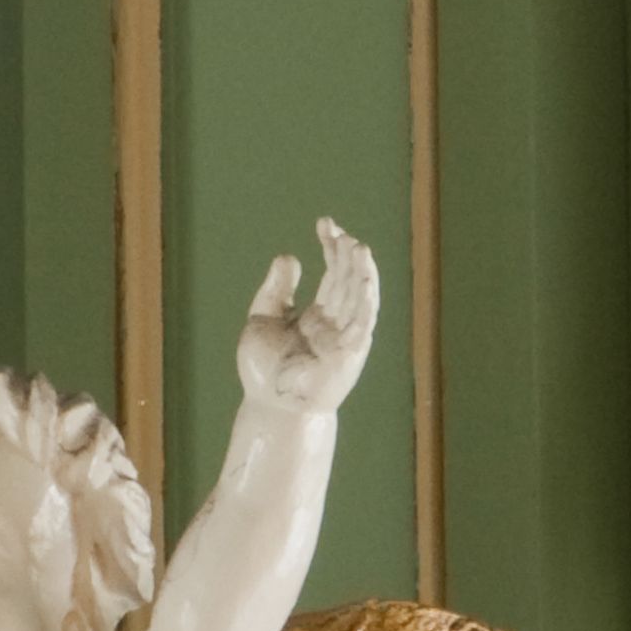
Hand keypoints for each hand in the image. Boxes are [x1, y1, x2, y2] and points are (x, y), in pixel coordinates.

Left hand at [238, 218, 380, 413]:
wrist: (269, 406)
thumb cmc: (264, 370)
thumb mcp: (263, 317)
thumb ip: (278, 288)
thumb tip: (289, 256)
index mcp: (318, 316)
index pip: (333, 275)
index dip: (332, 248)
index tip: (325, 224)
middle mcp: (337, 324)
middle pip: (348, 281)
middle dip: (346, 255)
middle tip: (339, 231)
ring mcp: (346, 338)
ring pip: (360, 297)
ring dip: (362, 272)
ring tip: (358, 246)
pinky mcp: (351, 353)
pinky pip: (363, 322)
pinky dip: (366, 299)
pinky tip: (365, 277)